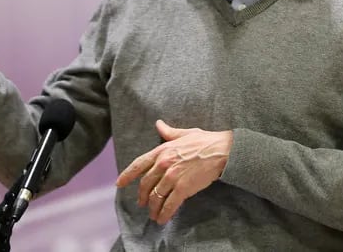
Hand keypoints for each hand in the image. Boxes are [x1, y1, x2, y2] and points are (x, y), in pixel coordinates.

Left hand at [115, 120, 232, 224]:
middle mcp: (164, 164)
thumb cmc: (206, 141)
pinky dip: (164, 213)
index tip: (120, 183)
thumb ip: (169, 132)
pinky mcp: (183, 188)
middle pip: (146, 184)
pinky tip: (162, 219)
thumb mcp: (184, 133)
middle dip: (142, 196)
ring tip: (153, 214)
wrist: (222, 150)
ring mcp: (172, 177)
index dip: (127, 175)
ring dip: (153, 208)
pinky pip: (169, 204)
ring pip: (156, 196)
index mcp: (162, 150)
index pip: (139, 164)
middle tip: (142, 203)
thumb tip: (159, 124)